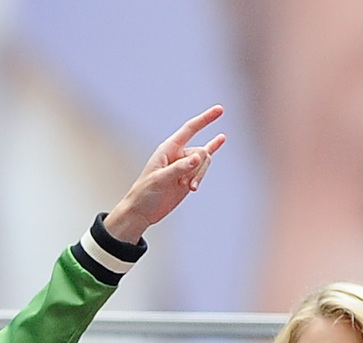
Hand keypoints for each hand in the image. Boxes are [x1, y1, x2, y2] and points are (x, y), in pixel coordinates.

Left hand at [102, 107, 226, 242]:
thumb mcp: (159, 180)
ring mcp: (184, 165)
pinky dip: (212, 153)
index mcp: (168, 149)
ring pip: (204, 163)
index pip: (190, 129)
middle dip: (198, 168)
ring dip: (199, 176)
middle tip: (185, 184)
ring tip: (188, 188)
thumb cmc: (144, 194)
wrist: (142, 212)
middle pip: (201, 152)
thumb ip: (178, 168)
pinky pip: (204, 165)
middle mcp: (178, 154)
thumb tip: (197, 158)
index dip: (205, 119)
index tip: (220, 109)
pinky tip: (221, 138)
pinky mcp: (189, 177)